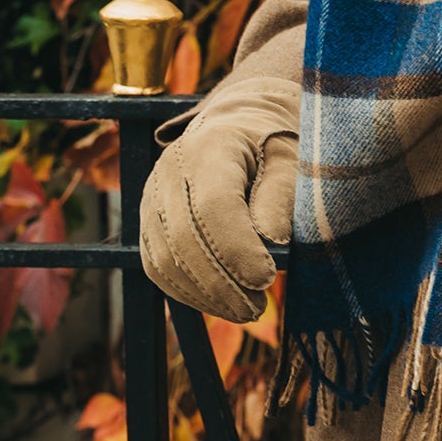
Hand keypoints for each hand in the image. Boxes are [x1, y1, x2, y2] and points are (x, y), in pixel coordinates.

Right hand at [140, 117, 296, 322]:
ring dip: (204, 294)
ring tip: (244, 311)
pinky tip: (219, 303)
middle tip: (257, 309)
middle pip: (183, 238)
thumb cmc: (272, 146)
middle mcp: (169, 171)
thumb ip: (283, 194)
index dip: (237, 249)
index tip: (267, 279)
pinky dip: (186, 292)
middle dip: (221, 283)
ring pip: (164, 258)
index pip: (213, 206)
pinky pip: (157, 266)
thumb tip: (272, 240)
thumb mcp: (292, 159)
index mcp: (208, 148)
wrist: (239, 128)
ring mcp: (152, 198)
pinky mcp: (149, 222)